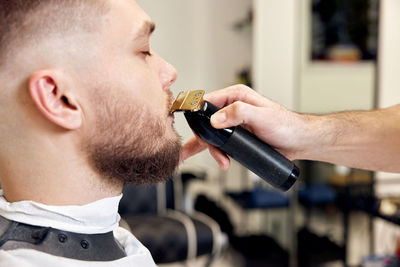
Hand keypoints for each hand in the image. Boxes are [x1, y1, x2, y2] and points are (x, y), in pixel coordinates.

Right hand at [180, 84, 307, 168]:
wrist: (298, 142)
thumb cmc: (287, 126)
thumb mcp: (262, 117)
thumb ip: (239, 113)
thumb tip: (216, 119)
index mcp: (237, 96)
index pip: (208, 101)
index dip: (198, 114)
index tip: (195, 128)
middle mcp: (233, 108)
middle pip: (206, 122)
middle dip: (202, 138)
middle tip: (194, 151)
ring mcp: (234, 124)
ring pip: (212, 136)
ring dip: (212, 149)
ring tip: (221, 160)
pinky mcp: (237, 137)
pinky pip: (221, 144)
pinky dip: (218, 153)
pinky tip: (223, 161)